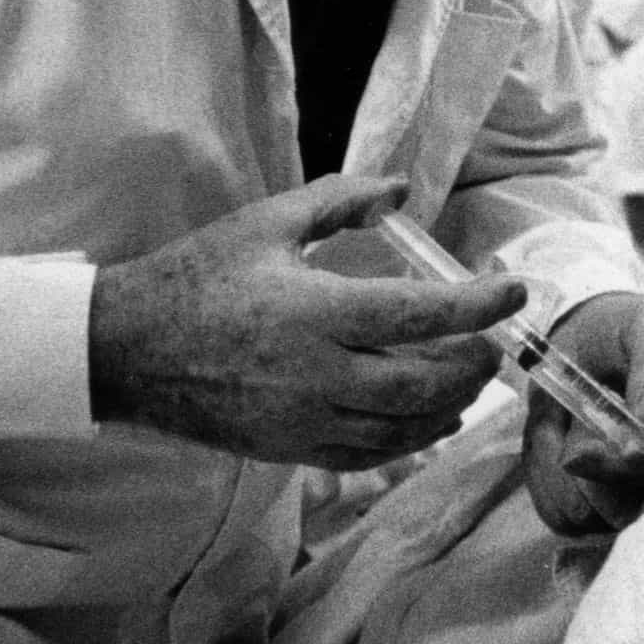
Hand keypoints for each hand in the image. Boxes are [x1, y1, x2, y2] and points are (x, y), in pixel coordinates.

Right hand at [87, 174, 525, 468]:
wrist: (127, 351)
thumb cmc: (196, 279)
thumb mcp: (266, 223)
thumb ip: (340, 201)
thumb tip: (401, 189)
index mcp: (314, 312)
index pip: (420, 314)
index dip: (478, 305)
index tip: (516, 290)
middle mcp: (317, 375)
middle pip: (425, 382)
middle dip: (474, 364)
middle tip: (494, 343)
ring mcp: (304, 419)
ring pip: (404, 426)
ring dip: (450, 404)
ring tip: (471, 377)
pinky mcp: (291, 448)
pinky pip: (370, 453)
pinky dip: (411, 438)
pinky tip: (430, 418)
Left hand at [522, 291, 643, 535]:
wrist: (587, 334)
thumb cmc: (630, 329)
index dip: (635, 461)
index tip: (602, 419)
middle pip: (629, 508)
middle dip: (590, 457)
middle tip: (579, 407)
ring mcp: (630, 496)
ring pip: (586, 514)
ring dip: (559, 460)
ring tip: (568, 415)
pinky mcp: (588, 505)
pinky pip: (556, 511)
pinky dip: (541, 470)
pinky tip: (553, 432)